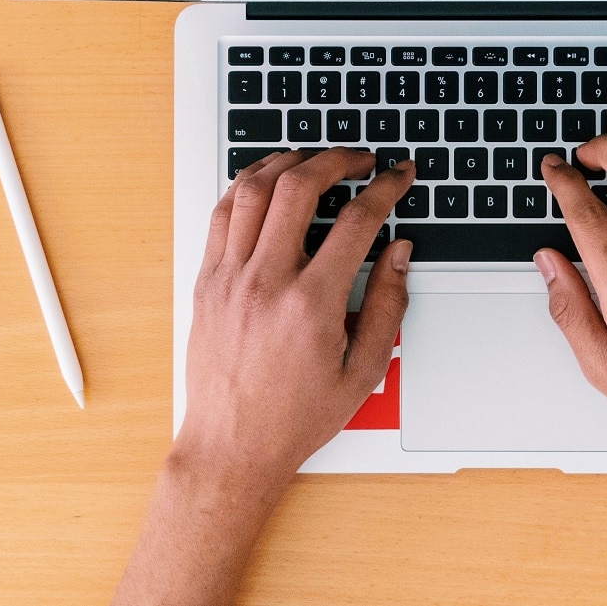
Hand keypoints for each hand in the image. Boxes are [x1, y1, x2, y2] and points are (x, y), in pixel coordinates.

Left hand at [178, 148, 415, 479]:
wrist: (232, 446)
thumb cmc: (294, 417)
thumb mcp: (363, 370)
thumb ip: (387, 304)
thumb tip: (399, 253)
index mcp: (311, 305)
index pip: (356, 222)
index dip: (385, 189)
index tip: (397, 176)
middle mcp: (265, 283)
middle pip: (299, 187)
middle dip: (337, 159)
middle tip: (360, 159)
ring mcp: (229, 278)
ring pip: (253, 189)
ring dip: (288, 162)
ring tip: (313, 159)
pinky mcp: (206, 281)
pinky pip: (222, 214)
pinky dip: (245, 186)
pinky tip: (266, 182)